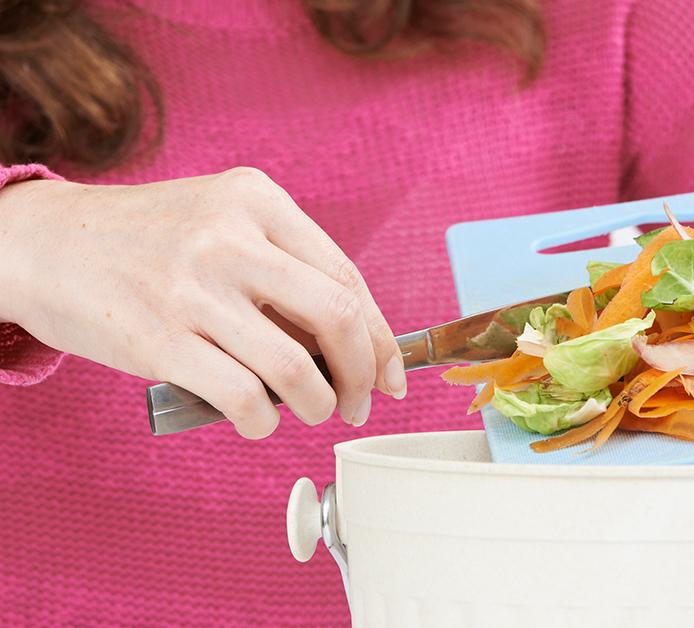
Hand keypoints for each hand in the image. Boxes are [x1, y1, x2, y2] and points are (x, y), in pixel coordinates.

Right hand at [0, 167, 404, 437]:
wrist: (45, 242)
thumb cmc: (148, 240)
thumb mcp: (222, 221)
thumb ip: (283, 266)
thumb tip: (353, 342)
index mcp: (256, 199)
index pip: (347, 276)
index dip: (380, 335)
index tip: (392, 371)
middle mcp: (229, 237)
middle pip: (337, 316)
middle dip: (364, 372)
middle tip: (361, 400)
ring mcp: (192, 288)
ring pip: (294, 365)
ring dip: (319, 403)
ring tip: (311, 410)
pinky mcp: (159, 338)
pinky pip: (243, 396)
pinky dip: (265, 419)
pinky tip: (260, 417)